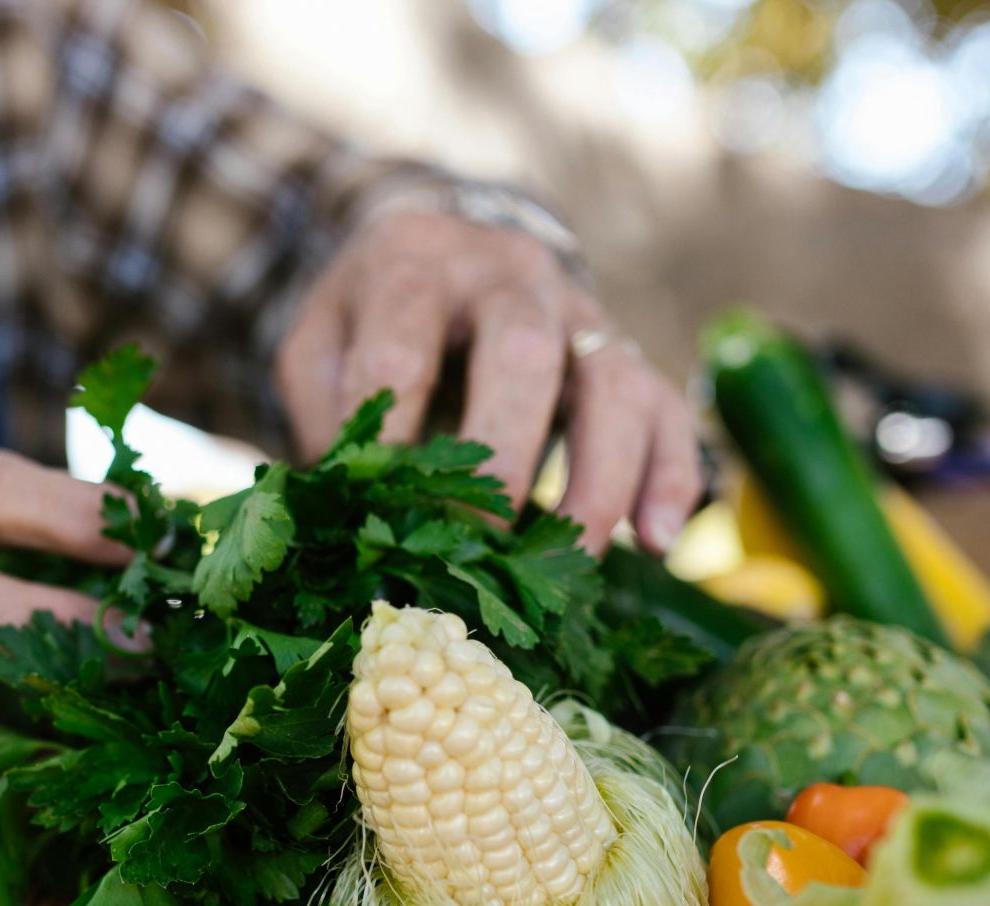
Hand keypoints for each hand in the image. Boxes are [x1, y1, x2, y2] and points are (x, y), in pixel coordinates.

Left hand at [276, 208, 701, 552]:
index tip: (383, 515)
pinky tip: (654, 544)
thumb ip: (331, 419)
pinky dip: (669, 478)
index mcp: (413, 264)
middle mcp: (507, 274)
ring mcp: (578, 310)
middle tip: (483, 548)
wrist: (440, 258)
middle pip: (522, 354)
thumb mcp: (320, 350)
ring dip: (598, 481)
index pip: (400, 350)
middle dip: (505, 458)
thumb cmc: (371, 323)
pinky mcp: (627, 354)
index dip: (391, 438)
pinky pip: (666, 409)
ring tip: (574, 563)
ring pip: (613, 383)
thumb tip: (356, 520)